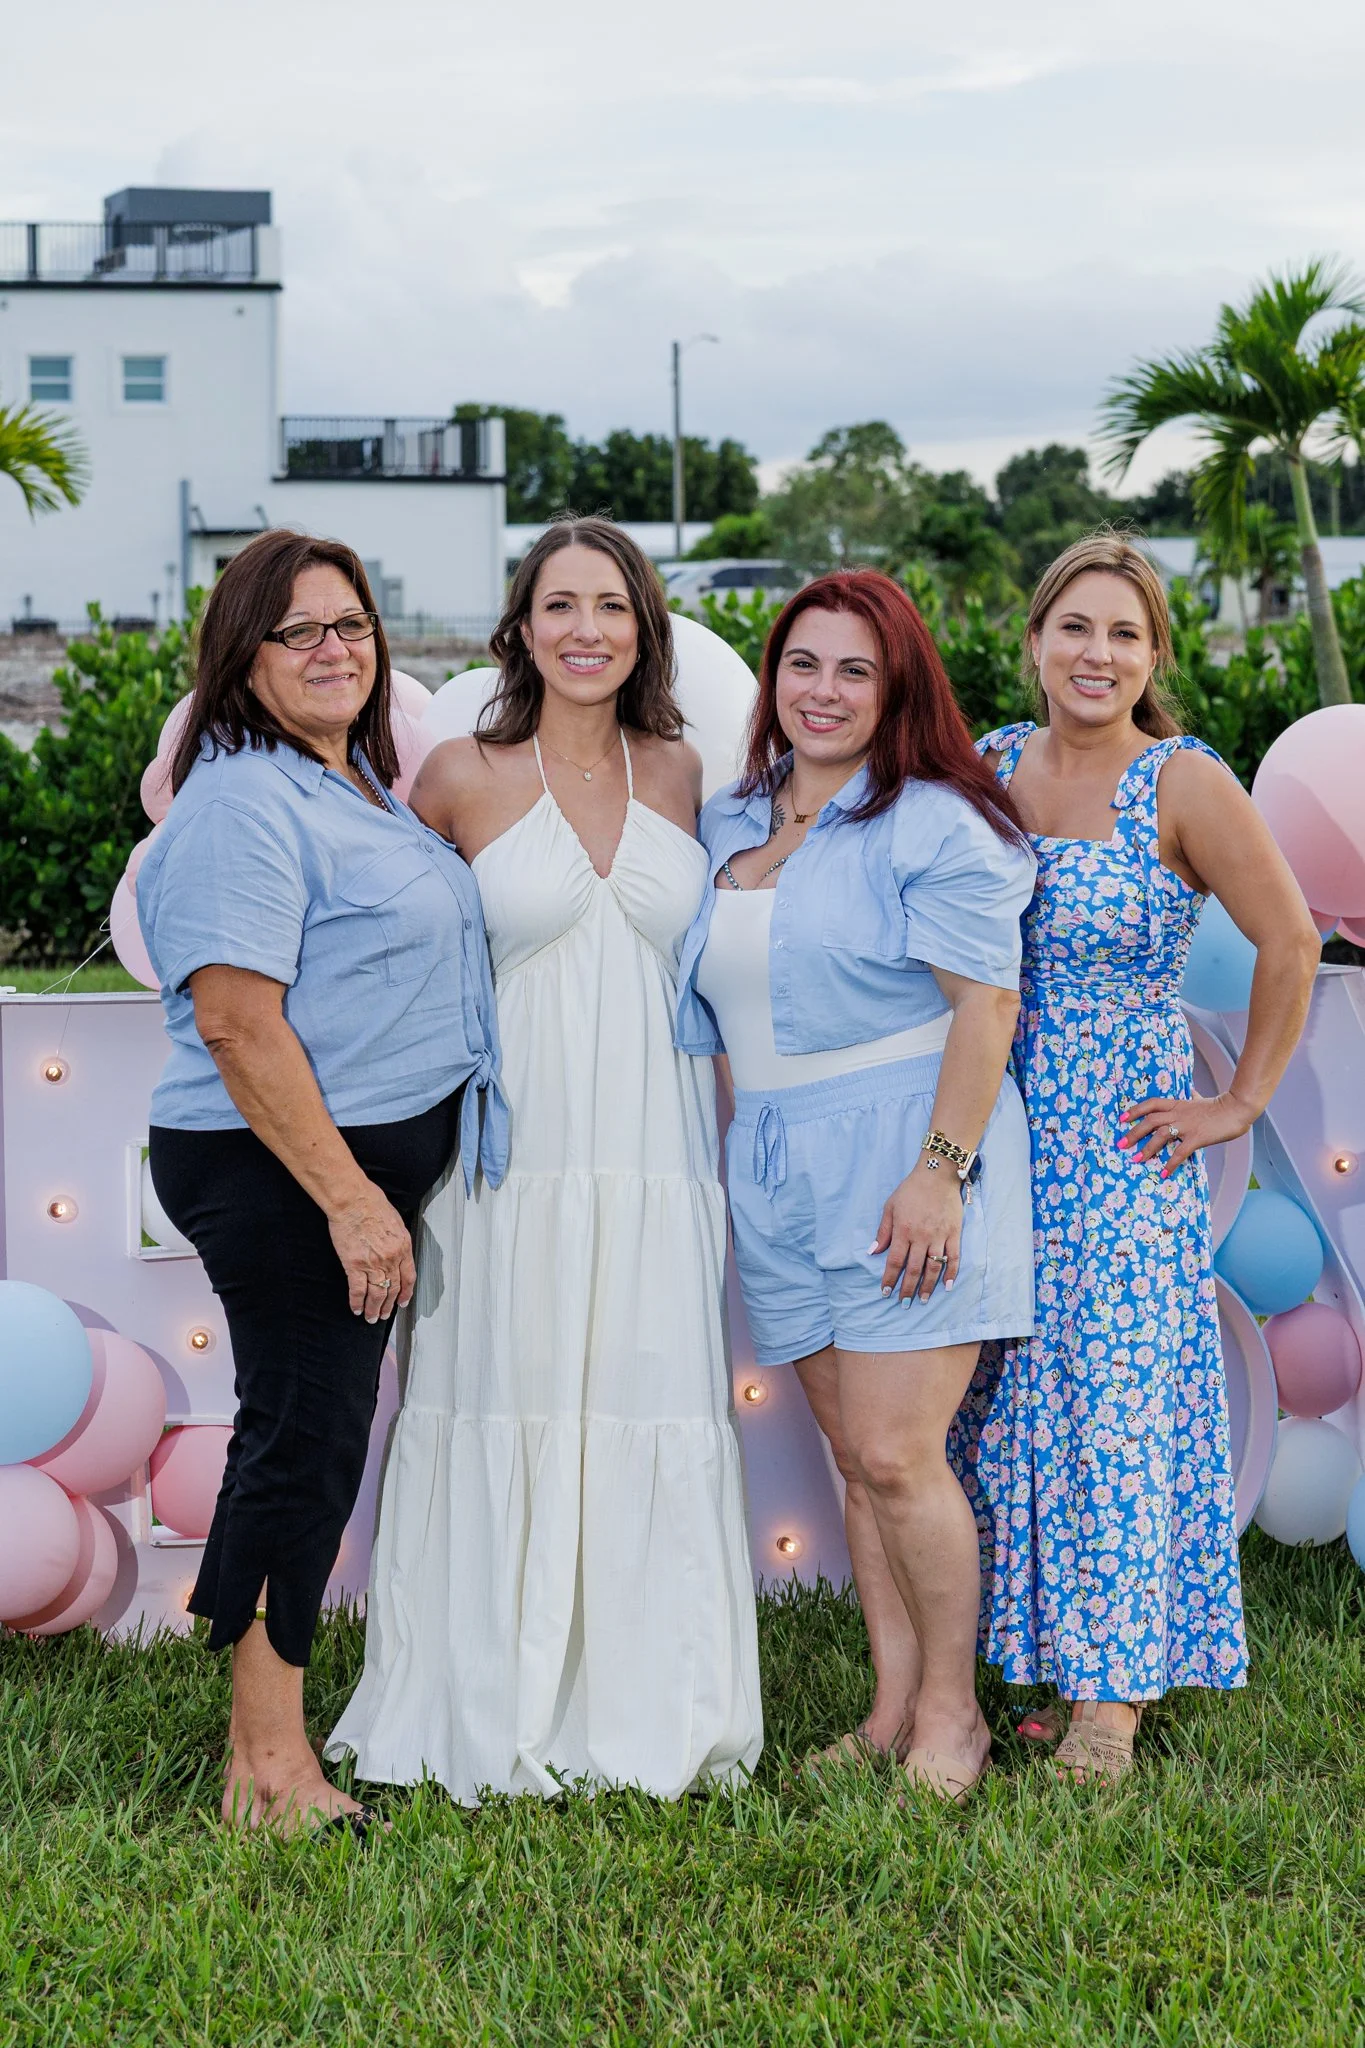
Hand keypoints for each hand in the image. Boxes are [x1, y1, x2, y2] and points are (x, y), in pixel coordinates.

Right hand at [327, 1182, 416, 1321]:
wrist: (353, 1200)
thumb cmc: (372, 1204)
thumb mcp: (395, 1222)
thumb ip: (398, 1240)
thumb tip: (396, 1250)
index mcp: (403, 1247)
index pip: (409, 1277)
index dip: (406, 1293)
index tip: (403, 1302)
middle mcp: (391, 1259)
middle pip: (393, 1289)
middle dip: (389, 1305)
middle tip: (384, 1315)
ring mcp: (373, 1264)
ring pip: (377, 1294)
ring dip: (374, 1309)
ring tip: (371, 1317)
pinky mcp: (354, 1265)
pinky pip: (357, 1290)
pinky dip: (357, 1303)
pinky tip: (356, 1309)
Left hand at [869, 1160, 964, 1302]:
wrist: (937, 1175)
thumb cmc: (911, 1190)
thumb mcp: (890, 1207)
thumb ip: (883, 1231)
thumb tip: (874, 1251)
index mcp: (903, 1230)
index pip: (895, 1261)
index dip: (890, 1279)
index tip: (886, 1292)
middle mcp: (921, 1236)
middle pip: (914, 1269)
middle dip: (907, 1288)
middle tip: (903, 1303)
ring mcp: (939, 1236)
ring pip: (933, 1267)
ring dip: (928, 1286)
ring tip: (924, 1299)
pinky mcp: (954, 1233)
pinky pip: (953, 1257)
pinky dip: (951, 1272)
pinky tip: (947, 1285)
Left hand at [1119, 1090, 1256, 1175]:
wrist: (1236, 1108)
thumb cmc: (1219, 1106)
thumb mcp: (1200, 1099)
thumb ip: (1191, 1097)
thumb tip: (1190, 1091)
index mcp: (1177, 1104)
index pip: (1151, 1104)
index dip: (1135, 1110)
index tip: (1122, 1119)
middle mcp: (1178, 1113)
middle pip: (1149, 1121)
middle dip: (1133, 1133)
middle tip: (1121, 1145)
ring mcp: (1187, 1125)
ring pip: (1160, 1135)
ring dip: (1147, 1148)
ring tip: (1137, 1160)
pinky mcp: (1197, 1137)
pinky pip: (1180, 1152)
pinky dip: (1170, 1163)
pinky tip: (1164, 1173)